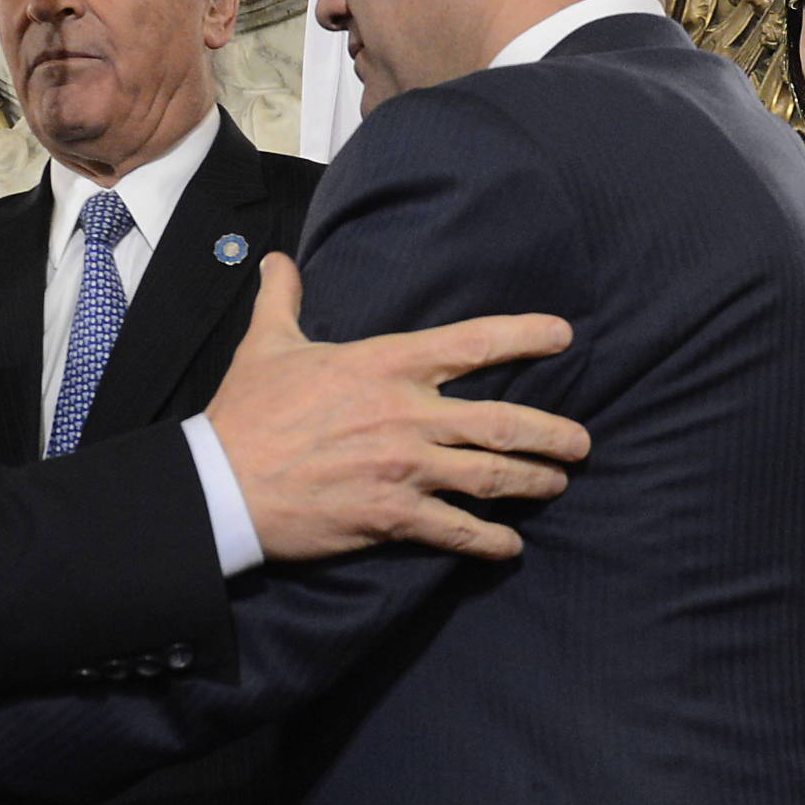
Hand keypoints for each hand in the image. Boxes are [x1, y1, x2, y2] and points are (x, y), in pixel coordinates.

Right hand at [207, 255, 584, 562]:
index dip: (525, 335)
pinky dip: (491, 541)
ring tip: (556, 484)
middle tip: (582, 442)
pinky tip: (510, 546)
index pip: (473, 343)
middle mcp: (407, 415)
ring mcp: (405, 469)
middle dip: (553, 433)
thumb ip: (283, 298)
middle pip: (504, 422)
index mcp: (385, 364)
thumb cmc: (247, 412)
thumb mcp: (266, 344)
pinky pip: (458, 532)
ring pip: (492, 477)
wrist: (223, 484)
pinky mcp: (392, 518)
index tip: (563, 335)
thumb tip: (278, 259)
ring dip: (534, 482)